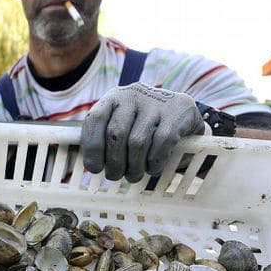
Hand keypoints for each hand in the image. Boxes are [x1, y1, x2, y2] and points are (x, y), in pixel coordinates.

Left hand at [82, 83, 209, 181]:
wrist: (182, 114)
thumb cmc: (142, 126)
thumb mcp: (122, 124)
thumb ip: (103, 138)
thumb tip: (88, 164)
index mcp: (114, 97)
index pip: (95, 119)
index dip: (92, 147)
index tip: (95, 168)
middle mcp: (133, 94)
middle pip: (116, 134)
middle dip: (114, 162)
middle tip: (115, 176)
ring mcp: (157, 101)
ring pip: (137, 142)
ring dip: (134, 166)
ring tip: (133, 176)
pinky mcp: (178, 111)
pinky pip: (161, 144)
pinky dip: (154, 162)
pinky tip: (152, 168)